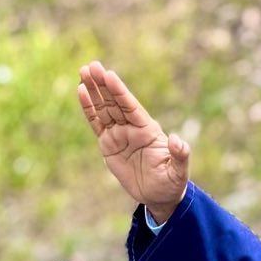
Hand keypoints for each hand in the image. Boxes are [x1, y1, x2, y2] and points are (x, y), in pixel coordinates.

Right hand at [77, 61, 189, 217]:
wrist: (158, 195)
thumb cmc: (171, 182)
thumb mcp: (179, 171)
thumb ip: (180, 155)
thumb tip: (176, 140)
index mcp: (147, 129)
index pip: (131, 107)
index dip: (119, 92)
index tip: (109, 75)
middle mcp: (132, 127)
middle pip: (115, 102)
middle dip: (103, 84)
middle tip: (91, 66)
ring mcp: (119, 134)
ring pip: (103, 108)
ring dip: (93, 90)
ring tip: (83, 71)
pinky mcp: (108, 144)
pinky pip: (96, 123)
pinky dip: (88, 108)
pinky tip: (81, 91)